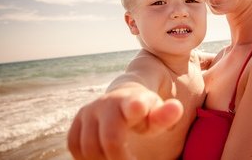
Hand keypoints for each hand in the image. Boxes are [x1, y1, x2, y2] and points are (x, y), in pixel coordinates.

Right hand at [67, 89, 182, 159]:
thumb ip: (166, 114)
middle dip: (120, 159)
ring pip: (88, 148)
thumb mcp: (159, 113)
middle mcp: (106, 103)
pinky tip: (102, 158)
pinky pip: (75, 147)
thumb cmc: (146, 112)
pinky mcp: (77, 122)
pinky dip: (87, 158)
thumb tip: (176, 107)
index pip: (133, 104)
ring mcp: (89, 111)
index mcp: (132, 100)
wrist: (123, 99)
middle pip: (109, 140)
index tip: (138, 109)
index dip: (135, 107)